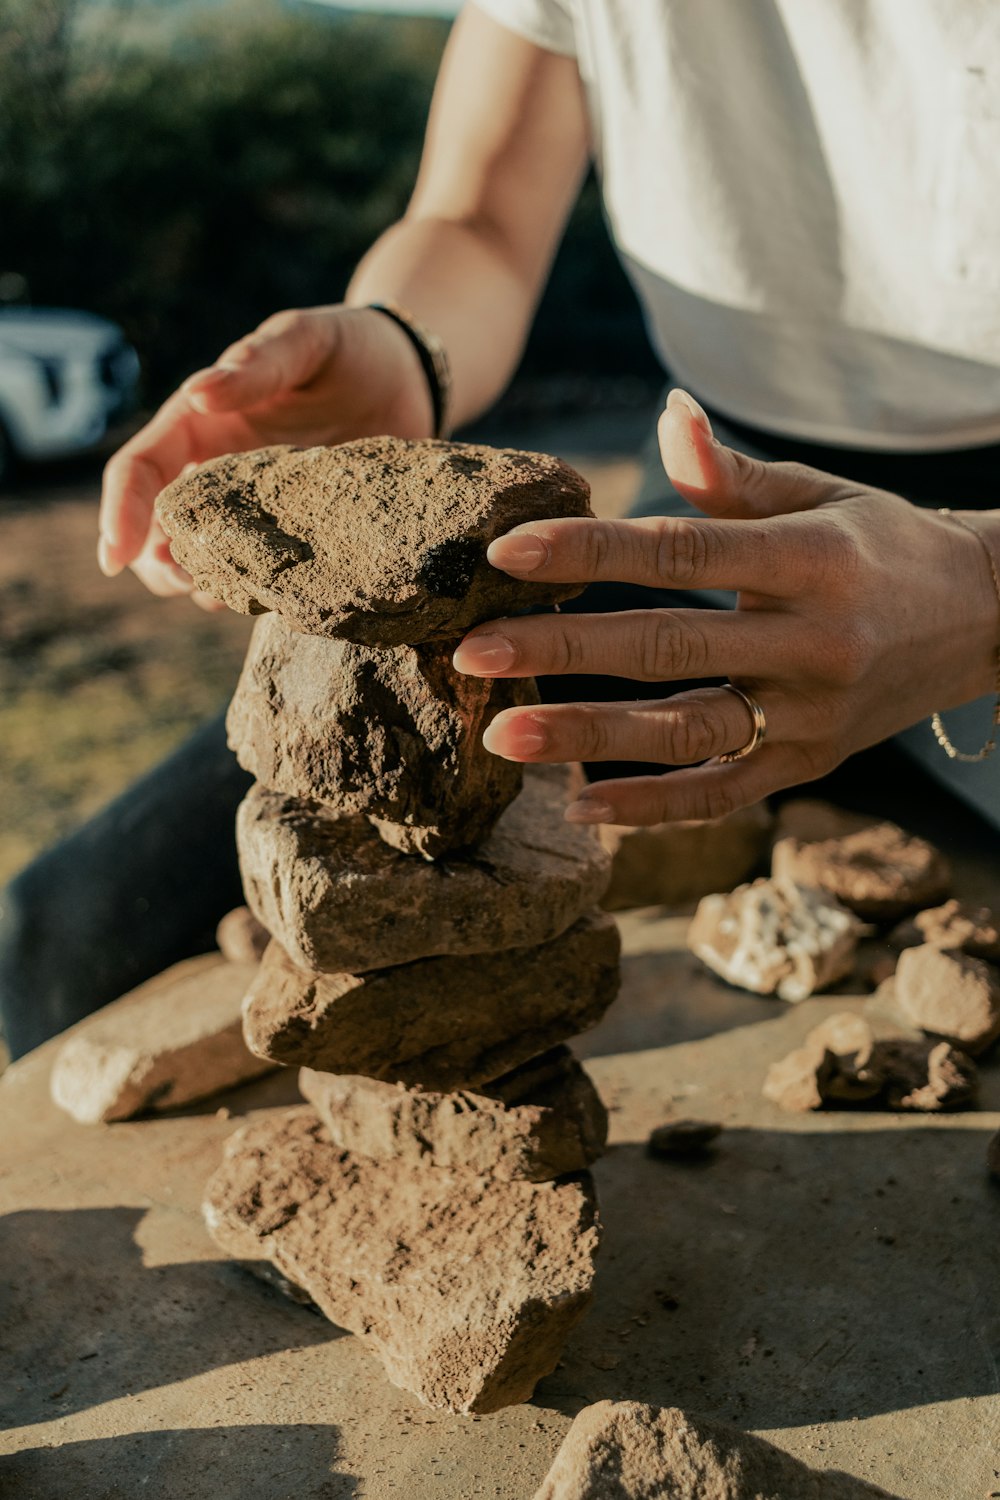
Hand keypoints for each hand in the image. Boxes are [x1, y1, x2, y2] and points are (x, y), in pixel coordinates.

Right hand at [98, 304, 433, 604]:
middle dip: (158, 565)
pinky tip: (281, 600)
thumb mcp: (305, 341)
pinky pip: (264, 575)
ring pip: (206, 561)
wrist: (408, 380)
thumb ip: (258, 363)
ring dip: (207, 586)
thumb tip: (199, 395)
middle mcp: (216, 472)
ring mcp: (255, 510)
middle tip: (188, 584)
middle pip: (159, 530)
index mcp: (200, 424)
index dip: (121, 512)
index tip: (114, 557)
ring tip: (233, 595)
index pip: (139, 470)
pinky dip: (260, 594)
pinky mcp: (296, 536)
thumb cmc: (347, 350)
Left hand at [454, 390, 997, 825]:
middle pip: (668, 647)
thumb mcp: (820, 496)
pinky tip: (579, 806)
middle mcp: (813, 642)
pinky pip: (723, 794)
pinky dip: (652, 807)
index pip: (681, 553)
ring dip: (590, 739)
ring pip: (687, 732)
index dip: (590, 552)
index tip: (505, 553)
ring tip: (503, 738)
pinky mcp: (811, 765)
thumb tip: (666, 416)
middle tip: (472, 655)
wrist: (984, 618)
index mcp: (811, 559)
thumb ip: (732, 476)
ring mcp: (812, 714)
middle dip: (562, 651)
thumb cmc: (882, 542)